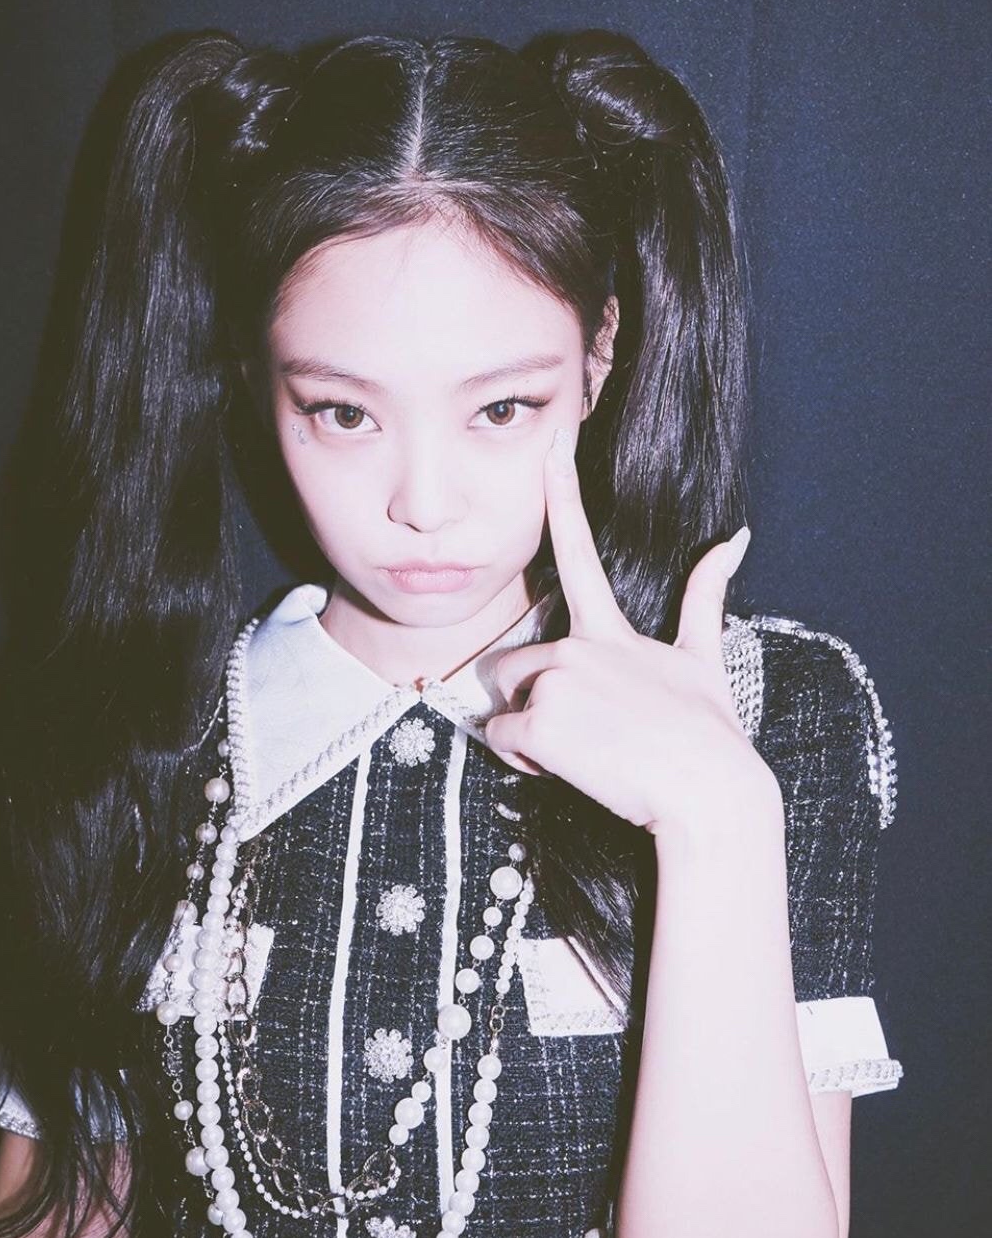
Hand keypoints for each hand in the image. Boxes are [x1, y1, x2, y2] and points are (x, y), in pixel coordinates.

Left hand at [483, 427, 768, 833]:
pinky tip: (568, 770)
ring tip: (581, 753)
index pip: (578, 549)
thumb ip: (706, 597)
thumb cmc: (708, 734)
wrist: (708, 791)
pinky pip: (501, 739)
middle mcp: (577, 645)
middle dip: (527, 698)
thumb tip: (737, 540)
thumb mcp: (705, 660)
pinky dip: (523, 760)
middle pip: (511, 662)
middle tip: (581, 733)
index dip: (562, 494)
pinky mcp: (541, 723)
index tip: (553, 446)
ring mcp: (557, 681)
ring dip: (527, 731)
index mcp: (610, 631)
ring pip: (504, 702)